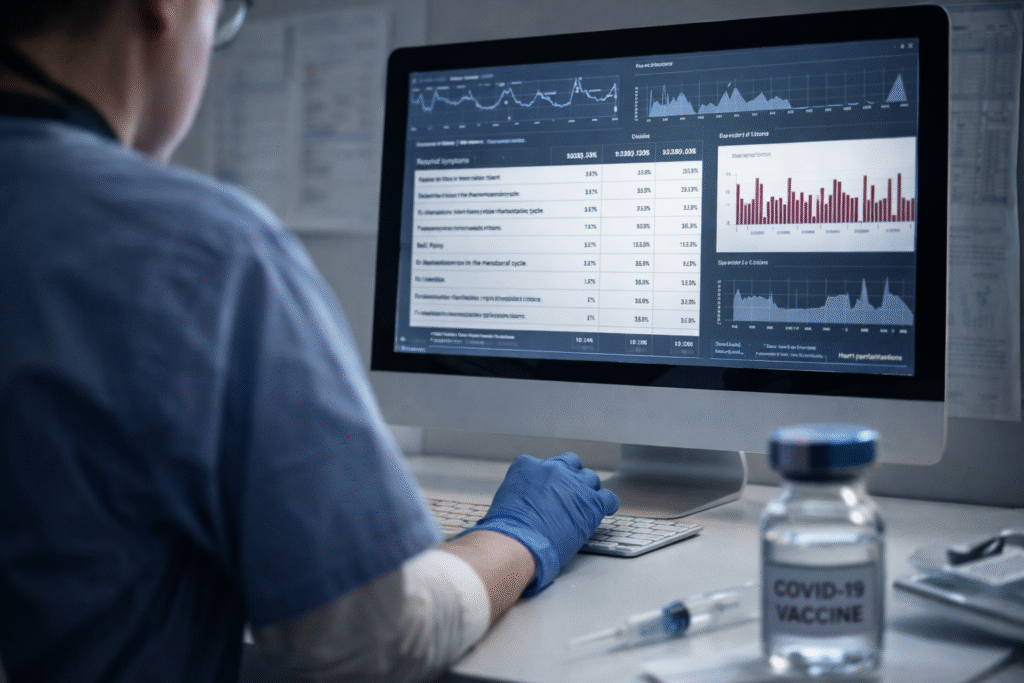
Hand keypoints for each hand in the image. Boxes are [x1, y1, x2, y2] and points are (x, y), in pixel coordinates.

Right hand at [464, 453, 618, 594]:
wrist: (518, 541)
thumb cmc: (506, 528)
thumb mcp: (505, 498)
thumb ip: (520, 491)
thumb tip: (526, 501)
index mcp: (528, 465)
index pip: (545, 464)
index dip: (549, 478)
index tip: (551, 488)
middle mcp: (553, 469)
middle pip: (571, 464)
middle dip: (571, 477)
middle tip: (569, 493)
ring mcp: (574, 484)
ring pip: (590, 478)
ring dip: (588, 490)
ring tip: (585, 504)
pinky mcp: (591, 502)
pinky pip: (608, 498)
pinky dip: (607, 504)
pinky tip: (605, 510)